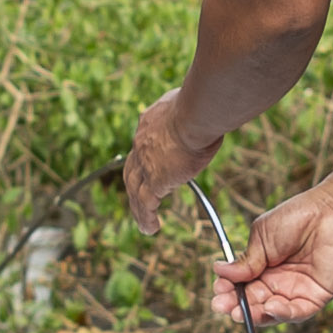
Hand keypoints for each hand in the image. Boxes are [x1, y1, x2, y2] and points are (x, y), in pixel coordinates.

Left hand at [124, 89, 212, 230]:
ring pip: (135, 191)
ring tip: (144, 225)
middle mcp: (141, 143)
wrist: (196, 113)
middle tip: (137, 199)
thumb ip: (187, 112)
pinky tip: (151, 227)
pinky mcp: (156, 180)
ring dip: (138, 209)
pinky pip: (146, 203)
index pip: (142, 144)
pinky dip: (146, 217)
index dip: (143, 158)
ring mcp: (146, 163)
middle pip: (131, 171)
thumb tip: (199, 113)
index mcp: (148, 123)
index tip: (147, 169)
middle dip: (133, 186)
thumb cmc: (201, 105)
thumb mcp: (188, 104)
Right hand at [215, 187, 332, 325]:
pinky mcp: (316, 296)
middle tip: (222, 307)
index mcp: (264, 267)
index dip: (229, 291)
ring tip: (241, 312)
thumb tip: (218, 270)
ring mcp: (297, 290)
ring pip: (273, 312)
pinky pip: (297, 312)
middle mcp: (279, 282)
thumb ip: (245, 260)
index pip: (243, 286)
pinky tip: (270, 307)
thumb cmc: (297, 217)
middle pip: (254, 302)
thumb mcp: (261, 238)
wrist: (330, 212)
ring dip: (256, 314)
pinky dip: (283, 314)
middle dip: (237, 306)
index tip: (217, 291)